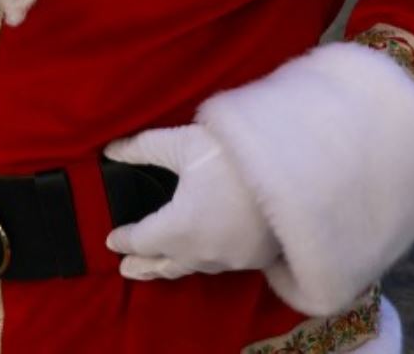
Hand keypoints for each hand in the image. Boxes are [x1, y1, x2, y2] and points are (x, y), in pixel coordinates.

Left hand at [104, 124, 278, 280]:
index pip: (142, 239)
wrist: (302, 170)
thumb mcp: (184, 143)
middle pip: (166, 263)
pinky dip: (203, 261)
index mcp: (180, 227)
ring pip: (195, 267)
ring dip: (173, 266)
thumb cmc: (235, 154)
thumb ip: (143, 148)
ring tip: (160, 265)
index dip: (124, 239)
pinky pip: (221, 263)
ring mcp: (234, 258)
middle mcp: (203, 251)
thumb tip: (111, 151)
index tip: (112, 241)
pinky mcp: (258, 257)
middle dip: (144, 265)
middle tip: (126, 270)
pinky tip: (203, 255)